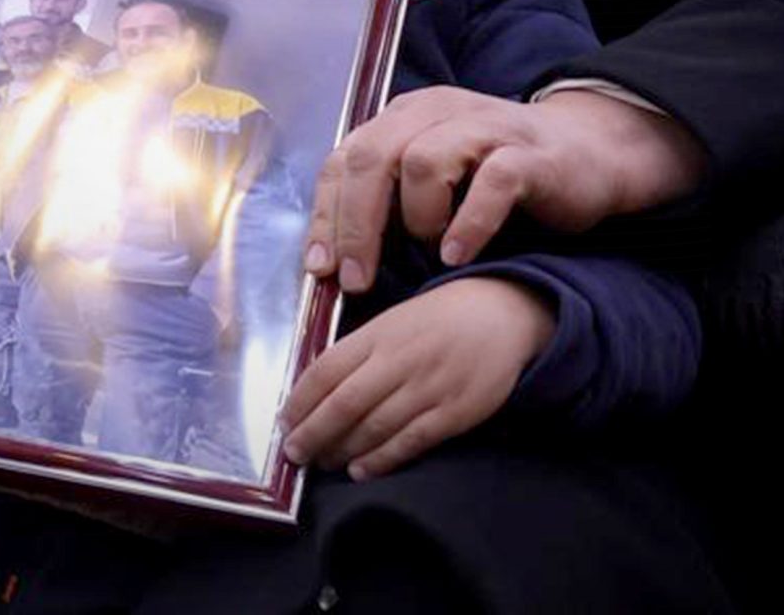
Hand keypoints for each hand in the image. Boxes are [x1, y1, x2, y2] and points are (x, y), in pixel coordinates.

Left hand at [281, 275, 553, 478]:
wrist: (501, 313)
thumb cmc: (437, 319)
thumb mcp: (392, 321)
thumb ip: (359, 352)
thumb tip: (316, 389)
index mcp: (377, 335)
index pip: (326, 370)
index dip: (300, 400)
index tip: (283, 423)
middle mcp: (398, 361)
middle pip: (344, 403)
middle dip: (313, 433)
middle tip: (293, 454)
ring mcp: (428, 388)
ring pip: (374, 426)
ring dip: (343, 449)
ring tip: (322, 463)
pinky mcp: (455, 412)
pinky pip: (411, 441)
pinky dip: (382, 459)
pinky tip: (361, 470)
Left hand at [307, 87, 704, 291]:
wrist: (590, 153)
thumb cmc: (500, 175)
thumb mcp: (435, 180)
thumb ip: (389, 201)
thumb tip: (337, 257)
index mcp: (404, 117)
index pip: (345, 160)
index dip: (326, 214)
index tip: (320, 267)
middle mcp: (438, 113)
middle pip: (373, 158)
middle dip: (355, 225)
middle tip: (356, 279)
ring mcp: (485, 129)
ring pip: (422, 161)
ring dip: (415, 218)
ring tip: (426, 252)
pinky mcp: (529, 155)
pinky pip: (491, 182)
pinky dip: (468, 222)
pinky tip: (458, 255)